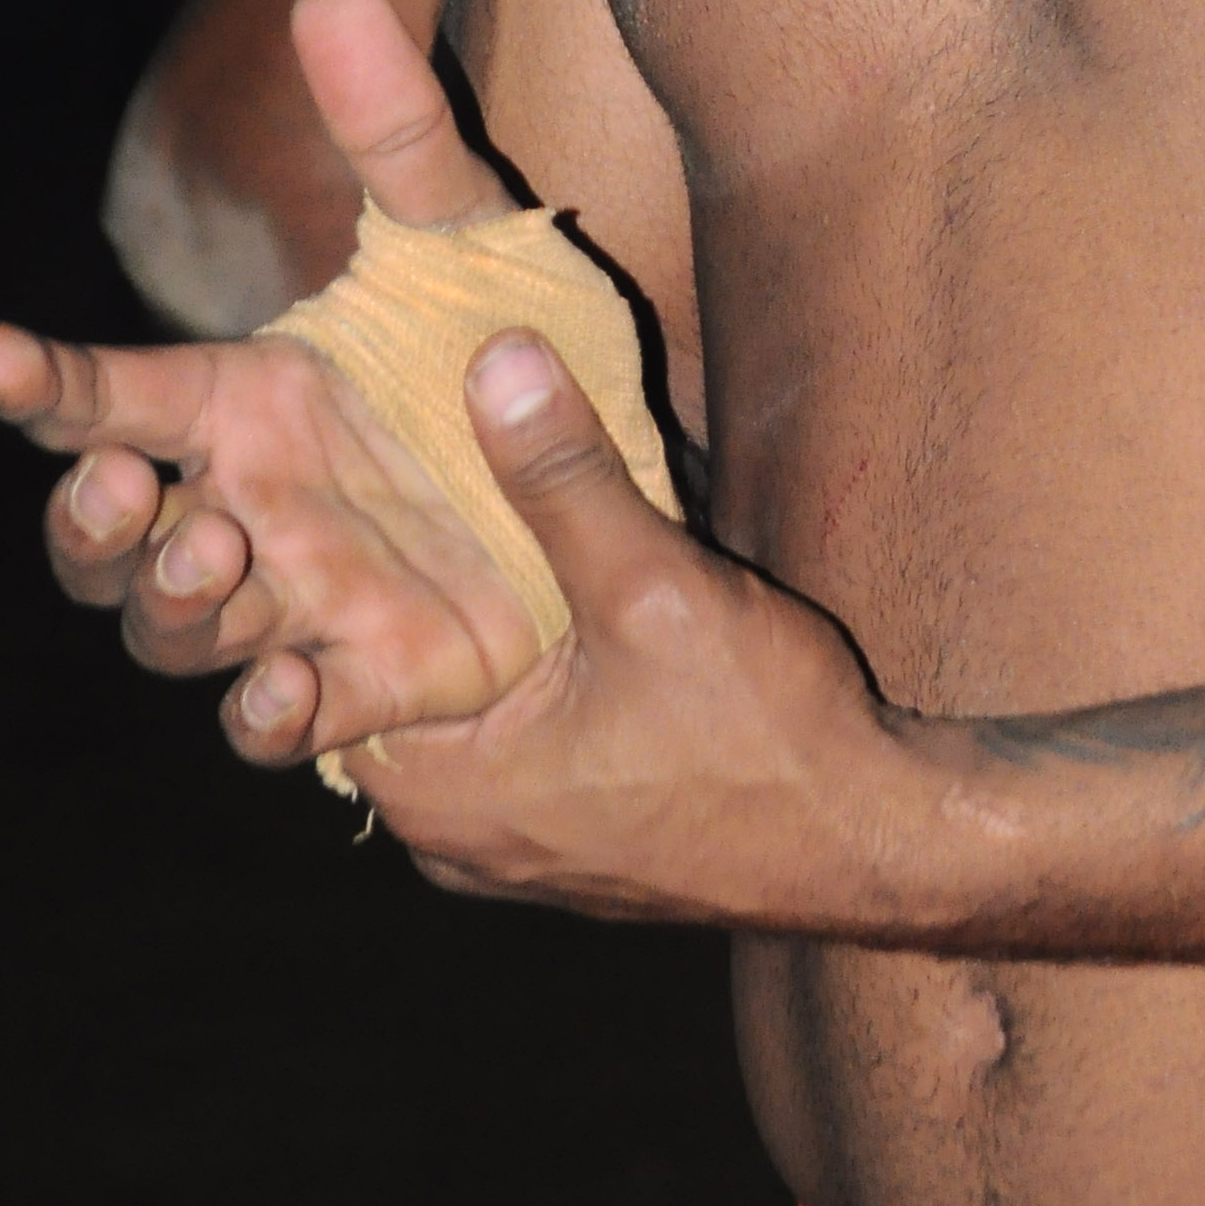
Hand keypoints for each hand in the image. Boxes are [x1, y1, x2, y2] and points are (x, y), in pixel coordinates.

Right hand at [0, 0, 552, 763]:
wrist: (637, 470)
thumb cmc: (520, 338)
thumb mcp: (470, 232)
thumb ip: (399, 127)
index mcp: (251, 398)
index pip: (111, 393)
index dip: (43, 381)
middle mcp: (251, 503)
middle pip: (102, 540)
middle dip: (87, 526)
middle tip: (131, 487)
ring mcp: (299, 598)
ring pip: (172, 632)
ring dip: (171, 606)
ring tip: (223, 560)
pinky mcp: (374, 681)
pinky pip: (283, 720)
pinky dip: (267, 718)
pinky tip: (287, 692)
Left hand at [335, 332, 914, 928]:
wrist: (881, 844)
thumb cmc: (766, 740)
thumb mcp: (657, 587)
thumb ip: (566, 475)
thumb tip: (492, 358)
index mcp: (438, 792)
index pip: (323, 668)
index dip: (335, 564)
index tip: (345, 472)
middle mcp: (453, 837)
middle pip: (394, 680)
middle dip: (409, 582)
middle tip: (411, 465)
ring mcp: (513, 847)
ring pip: (459, 706)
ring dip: (474, 624)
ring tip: (484, 507)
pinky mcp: (572, 837)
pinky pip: (512, 736)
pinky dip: (524, 667)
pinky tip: (560, 588)